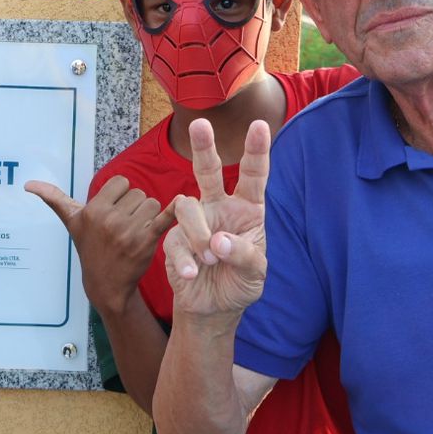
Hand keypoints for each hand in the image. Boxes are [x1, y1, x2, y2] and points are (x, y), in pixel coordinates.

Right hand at [25, 176, 175, 313]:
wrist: (106, 285)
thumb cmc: (89, 249)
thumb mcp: (71, 223)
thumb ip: (53, 199)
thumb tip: (28, 184)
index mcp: (93, 210)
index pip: (121, 182)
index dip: (120, 195)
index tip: (114, 211)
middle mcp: (110, 219)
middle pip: (138, 193)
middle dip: (135, 206)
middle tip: (126, 225)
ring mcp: (129, 231)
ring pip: (152, 203)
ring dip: (149, 215)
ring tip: (137, 231)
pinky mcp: (148, 242)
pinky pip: (165, 218)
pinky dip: (175, 210)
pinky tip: (181, 204)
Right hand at [164, 118, 270, 318]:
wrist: (213, 309)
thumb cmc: (239, 284)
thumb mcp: (255, 274)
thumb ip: (244, 255)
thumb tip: (218, 241)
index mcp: (247, 209)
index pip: (253, 176)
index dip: (256, 151)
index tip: (259, 125)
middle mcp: (219, 208)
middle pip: (209, 171)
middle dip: (204, 148)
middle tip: (199, 124)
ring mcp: (195, 222)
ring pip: (187, 206)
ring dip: (198, 233)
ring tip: (209, 259)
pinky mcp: (174, 240)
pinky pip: (173, 239)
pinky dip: (184, 259)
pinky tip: (192, 274)